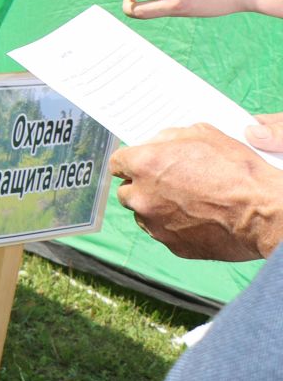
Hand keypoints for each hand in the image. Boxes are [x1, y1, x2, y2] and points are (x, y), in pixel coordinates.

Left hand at [110, 123, 282, 260]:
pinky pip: (163, 233)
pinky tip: (196, 219)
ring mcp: (155, 225)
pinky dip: (173, 226)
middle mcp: (142, 197)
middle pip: (126, 191)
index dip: (129, 163)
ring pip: (143, 215)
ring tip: (185, 202)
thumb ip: (168, 137)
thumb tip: (154, 143)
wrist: (264, 212)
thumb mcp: (202, 135)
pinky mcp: (172, 246)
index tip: (138, 165)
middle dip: (141, 186)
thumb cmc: (237, 171)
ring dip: (155, 208)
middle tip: (166, 184)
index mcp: (145, 165)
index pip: (116, 163)